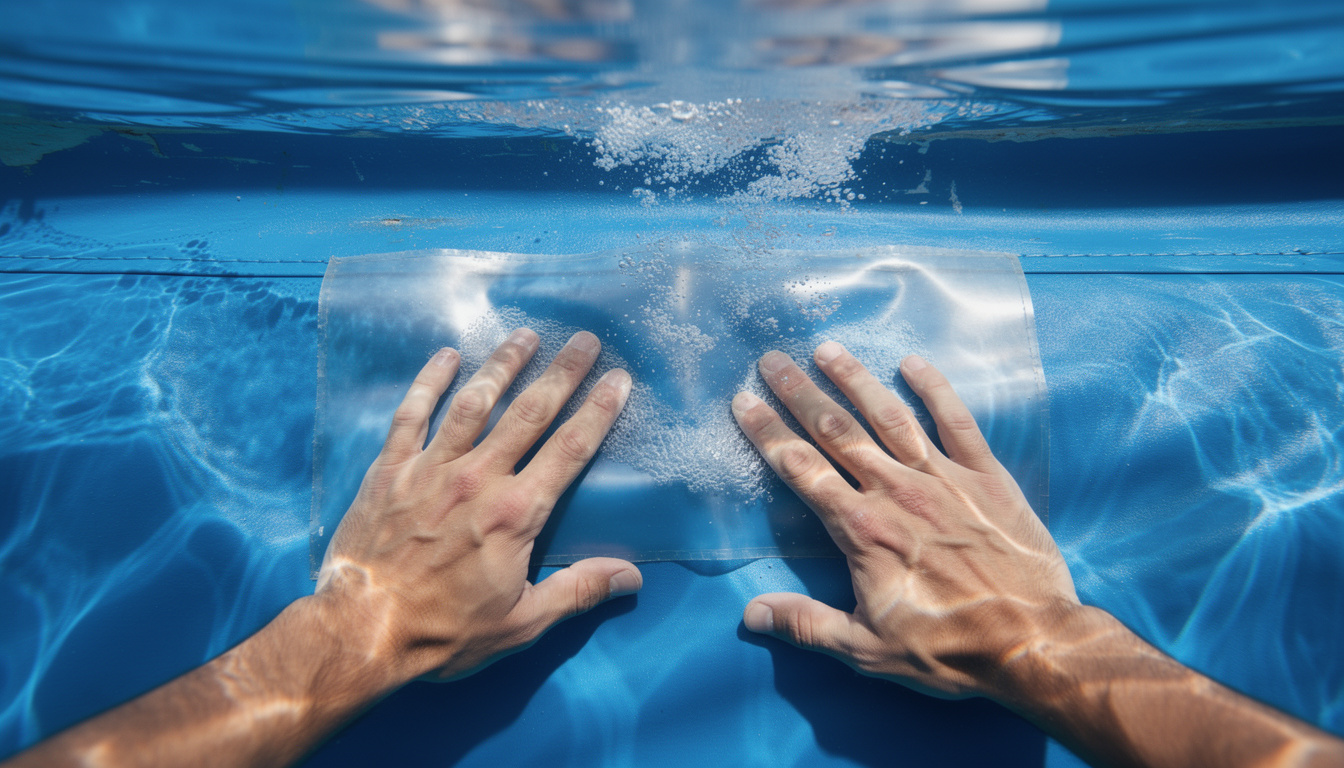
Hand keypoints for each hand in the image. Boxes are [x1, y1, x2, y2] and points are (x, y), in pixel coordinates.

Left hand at [316, 328, 642, 684]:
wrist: (363, 630)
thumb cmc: (444, 632)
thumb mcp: (522, 622)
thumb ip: (578, 591)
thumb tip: (632, 577)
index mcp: (516, 513)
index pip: (569, 449)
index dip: (599, 411)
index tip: (620, 380)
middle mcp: (478, 478)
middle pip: (530, 413)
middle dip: (562, 373)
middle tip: (585, 341)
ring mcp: (431, 468)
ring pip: (474, 402)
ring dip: (503, 365)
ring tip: (526, 336)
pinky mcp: (390, 469)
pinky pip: (412, 414)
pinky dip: (429, 382)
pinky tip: (446, 356)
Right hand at [733, 342, 1076, 698]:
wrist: (1033, 641)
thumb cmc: (948, 650)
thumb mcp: (868, 650)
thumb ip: (807, 624)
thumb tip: (751, 613)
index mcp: (862, 530)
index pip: (802, 470)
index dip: (768, 434)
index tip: (743, 402)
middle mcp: (897, 491)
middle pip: (837, 431)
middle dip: (800, 393)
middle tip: (772, 360)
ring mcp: (943, 478)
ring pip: (890, 416)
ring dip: (856, 380)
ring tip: (827, 350)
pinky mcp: (987, 477)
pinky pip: (957, 422)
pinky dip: (935, 389)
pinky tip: (914, 363)